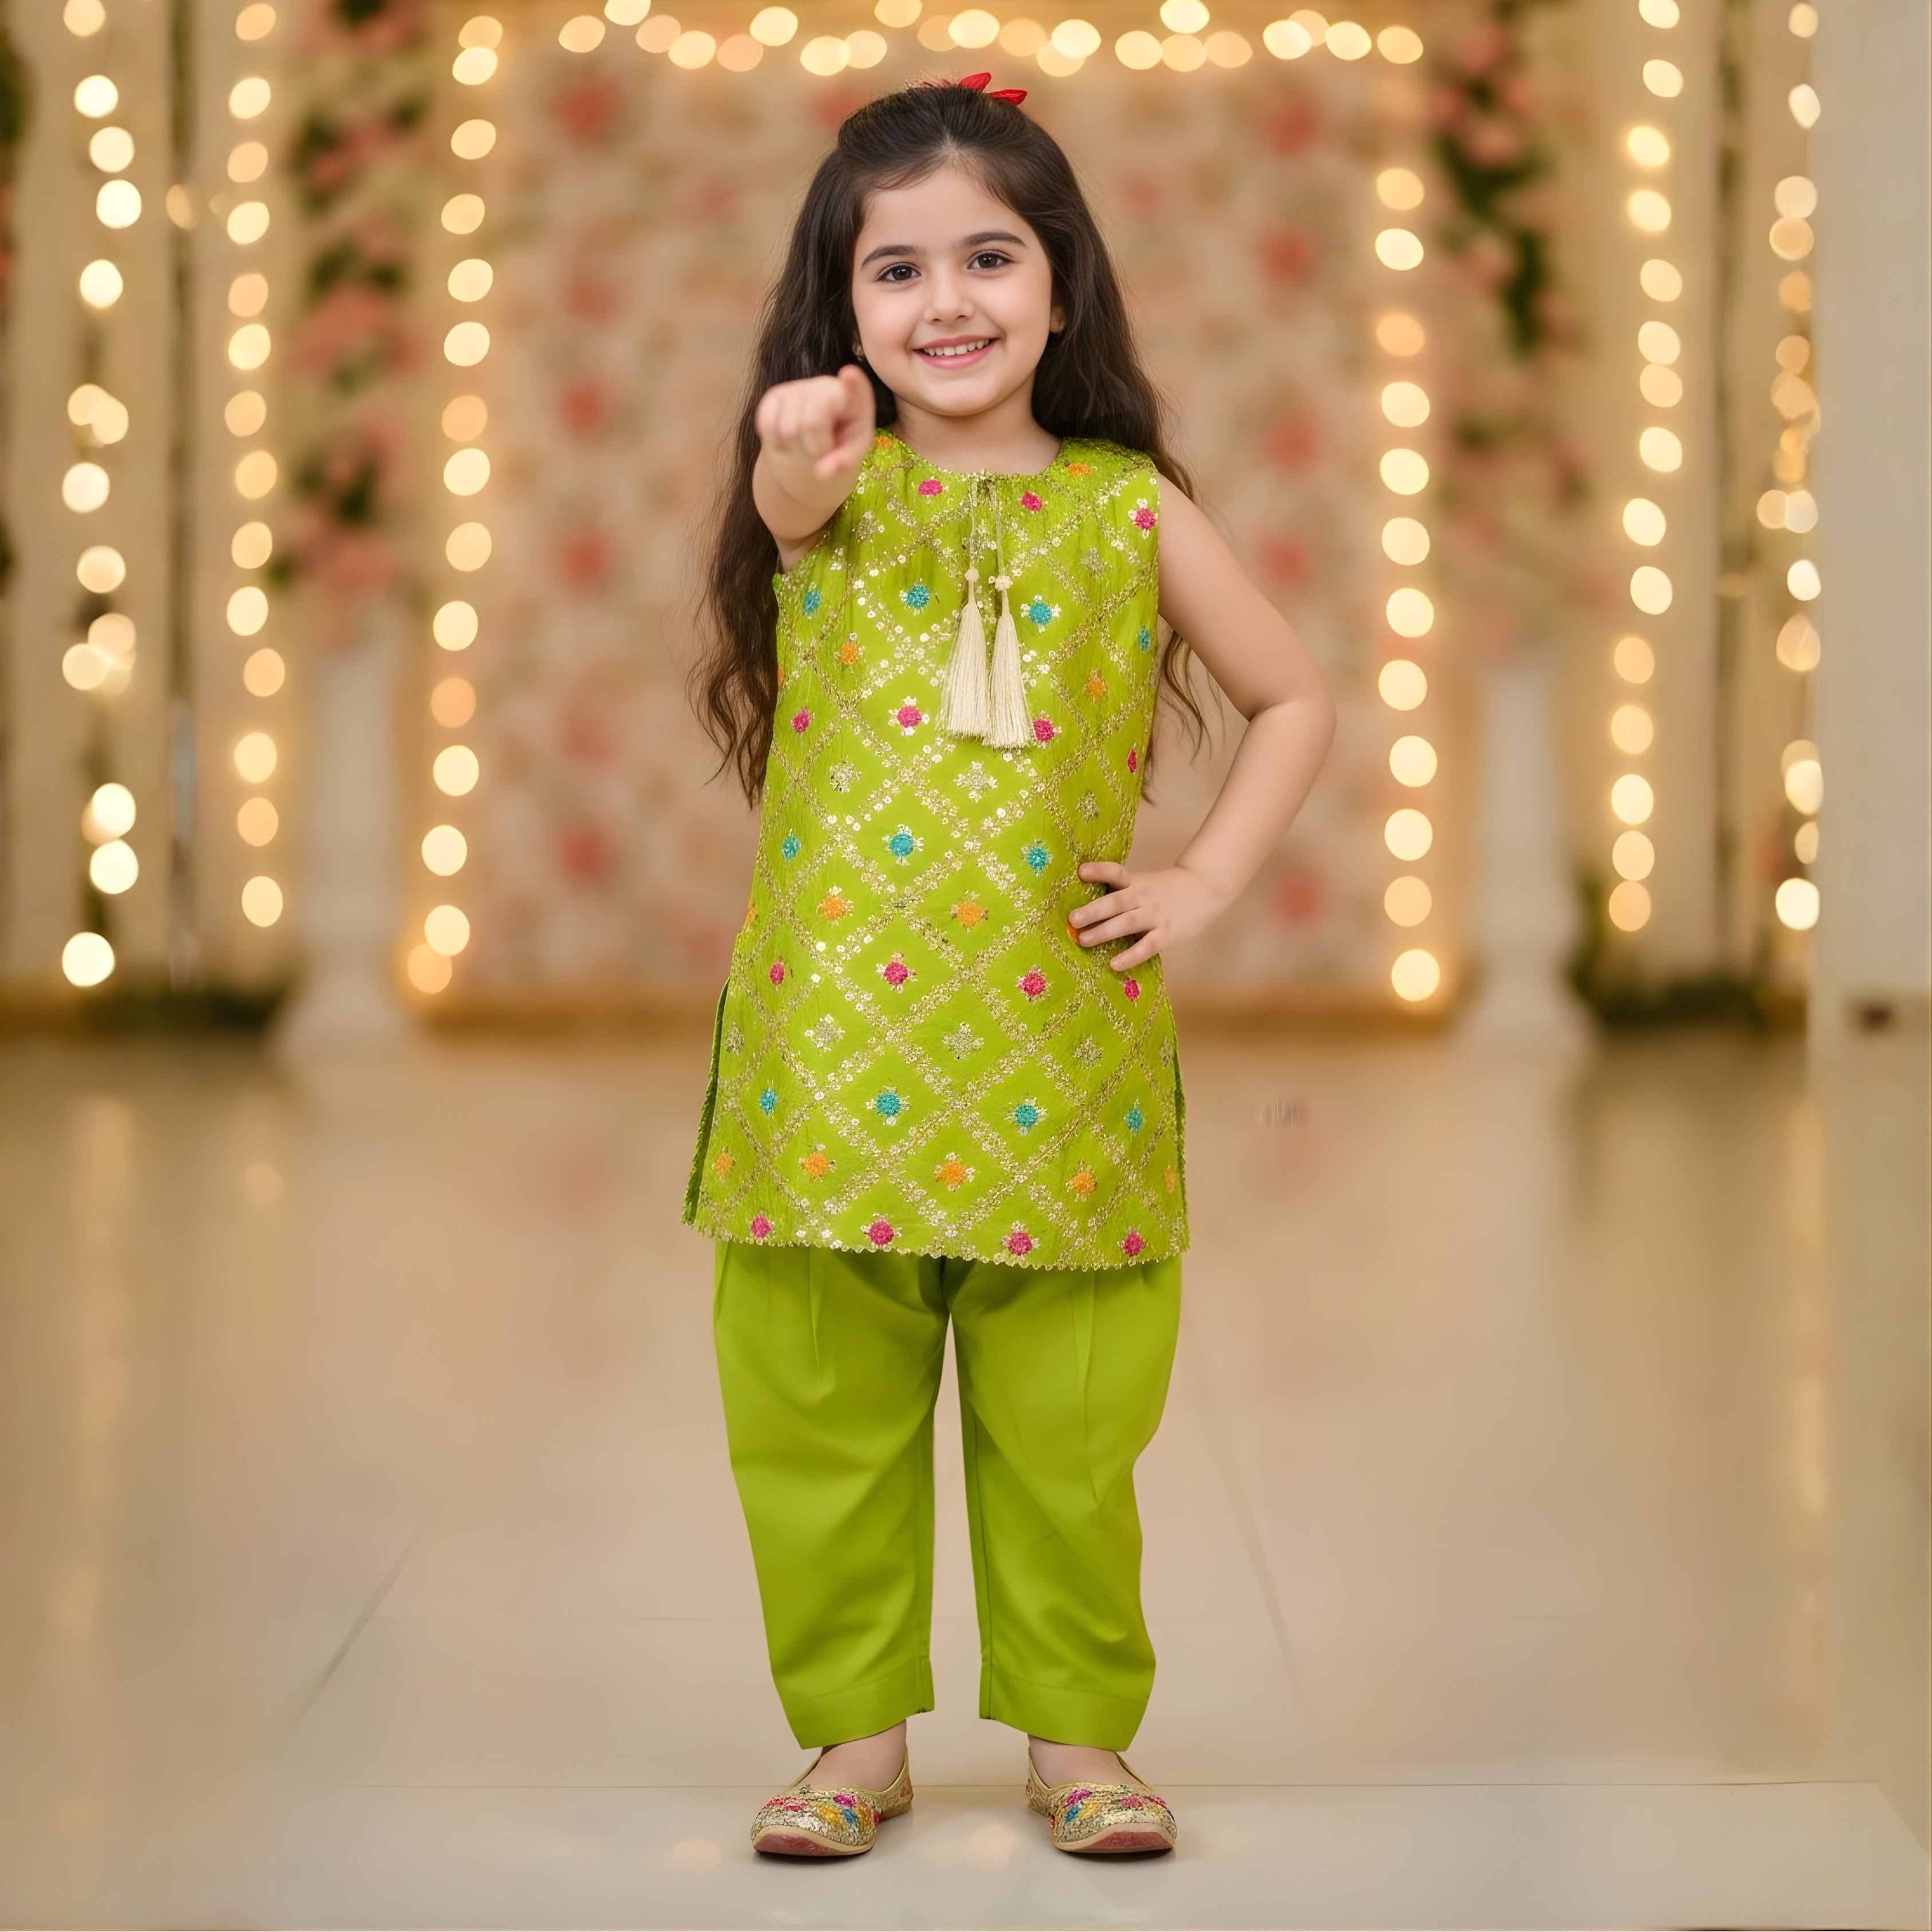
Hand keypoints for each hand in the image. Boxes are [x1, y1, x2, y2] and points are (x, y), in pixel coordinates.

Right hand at [755, 365, 875, 483]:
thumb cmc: (838, 447)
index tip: (849, 374)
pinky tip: (788, 440)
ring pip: (787, 429)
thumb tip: (823, 472)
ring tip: (805, 444)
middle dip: (815, 448)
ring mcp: (799, 387)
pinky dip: (776, 442)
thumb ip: (843, 463)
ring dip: (794, 447)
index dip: (852, 382)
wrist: (813, 444)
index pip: (856, 388)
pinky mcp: (775, 394)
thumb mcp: (849, 455)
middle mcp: (827, 386)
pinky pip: (766, 424)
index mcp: (854, 400)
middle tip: (821, 451)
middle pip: (812, 423)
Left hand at [1070, 861, 1228, 969]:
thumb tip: (1082, 907)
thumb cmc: (1162, 890)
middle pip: (1116, 901)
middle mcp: (1143, 897)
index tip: (1081, 872)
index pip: (1115, 872)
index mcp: (1134, 882)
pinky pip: (1147, 946)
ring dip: (1105, 931)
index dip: (1098, 871)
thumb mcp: (1141, 883)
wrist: (1203, 888)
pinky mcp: (1167, 933)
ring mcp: (1155, 915)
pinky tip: (1114, 964)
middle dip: (1093, 910)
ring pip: (1128, 923)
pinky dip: (1130, 956)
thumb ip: (1118, 891)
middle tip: (1073, 919)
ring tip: (1084, 940)